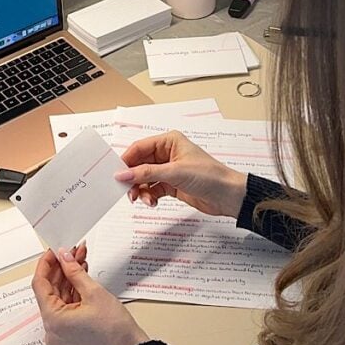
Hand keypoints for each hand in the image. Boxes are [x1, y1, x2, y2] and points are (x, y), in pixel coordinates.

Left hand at [32, 247, 149, 344]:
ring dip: (69, 278)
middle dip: (61, 269)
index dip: (47, 264)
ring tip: (79, 259)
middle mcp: (52, 329)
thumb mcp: (94, 292)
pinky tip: (81, 275)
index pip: (40, 285)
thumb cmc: (115, 330)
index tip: (54, 251)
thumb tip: (64, 257)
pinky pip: (66, 306)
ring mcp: (60, 332)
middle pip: (50, 291)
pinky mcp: (69, 332)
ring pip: (59, 297)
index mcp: (53, 320)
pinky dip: (73, 291)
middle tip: (71, 252)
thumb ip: (74, 271)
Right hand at [115, 131, 247, 216]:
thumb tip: (122, 174)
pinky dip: (149, 196)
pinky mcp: (172, 184)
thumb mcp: (174, 173)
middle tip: (127, 192)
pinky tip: (153, 202)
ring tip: (144, 200)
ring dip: (141, 191)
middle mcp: (167, 153)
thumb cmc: (209, 176)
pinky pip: (152, 189)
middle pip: (139, 164)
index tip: (116, 174)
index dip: (126, 161)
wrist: (228, 196)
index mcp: (169, 141)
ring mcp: (169, 170)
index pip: (139, 148)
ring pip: (144, 179)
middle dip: (133, 179)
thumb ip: (146, 174)